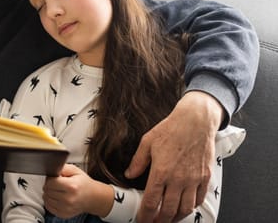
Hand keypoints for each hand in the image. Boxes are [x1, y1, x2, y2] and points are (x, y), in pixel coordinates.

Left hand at [43, 164, 112, 218]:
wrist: (92, 197)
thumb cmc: (83, 183)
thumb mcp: (75, 170)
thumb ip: (63, 168)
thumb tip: (52, 170)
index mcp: (72, 186)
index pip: (50, 183)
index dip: (50, 179)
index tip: (55, 178)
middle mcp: (69, 199)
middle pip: (47, 191)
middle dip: (49, 186)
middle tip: (57, 184)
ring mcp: (66, 208)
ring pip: (46, 199)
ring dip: (49, 194)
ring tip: (57, 190)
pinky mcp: (63, 214)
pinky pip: (48, 207)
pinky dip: (50, 202)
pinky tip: (57, 198)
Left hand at [125, 91, 223, 222]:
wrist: (196, 121)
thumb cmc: (171, 129)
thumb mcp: (147, 142)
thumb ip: (137, 161)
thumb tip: (129, 175)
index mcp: (161, 172)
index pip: (151, 202)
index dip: (145, 216)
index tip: (141, 221)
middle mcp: (178, 179)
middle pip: (168, 211)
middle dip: (160, 221)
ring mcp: (193, 180)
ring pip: (184, 208)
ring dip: (175, 218)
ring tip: (168, 219)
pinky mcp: (205, 178)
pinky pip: (198, 199)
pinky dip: (191, 207)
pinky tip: (184, 208)